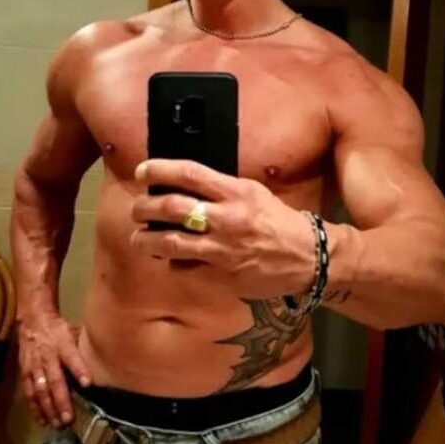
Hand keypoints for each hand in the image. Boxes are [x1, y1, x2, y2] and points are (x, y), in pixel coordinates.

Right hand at [17, 311, 91, 427]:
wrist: (33, 322)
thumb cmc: (59, 329)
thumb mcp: (73, 331)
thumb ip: (83, 346)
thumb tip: (104, 358)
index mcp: (63, 343)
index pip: (72, 357)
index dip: (79, 369)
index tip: (88, 384)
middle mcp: (48, 356)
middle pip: (55, 380)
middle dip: (61, 401)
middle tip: (69, 419)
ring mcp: (34, 366)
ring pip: (40, 390)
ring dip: (49, 409)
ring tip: (57, 424)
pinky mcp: (25, 372)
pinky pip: (29, 393)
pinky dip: (35, 408)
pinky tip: (42, 420)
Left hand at [130, 159, 315, 299]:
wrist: (307, 256)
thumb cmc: (279, 220)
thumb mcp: (254, 193)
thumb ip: (222, 189)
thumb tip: (186, 185)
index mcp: (236, 192)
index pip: (190, 174)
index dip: (160, 170)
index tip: (142, 171)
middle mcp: (227, 218)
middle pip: (172, 207)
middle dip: (145, 207)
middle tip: (137, 208)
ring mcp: (223, 248)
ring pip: (171, 242)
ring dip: (147, 240)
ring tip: (138, 239)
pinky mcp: (222, 273)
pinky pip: (186, 267)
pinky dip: (172, 263)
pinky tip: (168, 260)